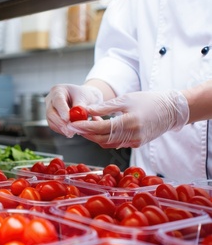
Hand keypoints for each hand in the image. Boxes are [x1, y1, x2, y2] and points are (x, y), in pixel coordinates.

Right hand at [45, 84, 102, 136]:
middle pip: (51, 112)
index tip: (68, 119)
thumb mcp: (85, 98)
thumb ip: (81, 106)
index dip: (62, 110)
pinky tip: (70, 132)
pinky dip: (62, 130)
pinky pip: (54, 126)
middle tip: (70, 132)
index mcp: (58, 90)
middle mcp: (50, 99)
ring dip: (62, 129)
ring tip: (72, 133)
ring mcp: (49, 109)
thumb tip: (77, 116)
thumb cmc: (84, 96)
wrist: (83, 99)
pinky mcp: (51, 118)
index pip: (57, 100)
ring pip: (51, 121)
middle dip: (61, 123)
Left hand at [69, 90, 188, 147]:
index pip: (101, 128)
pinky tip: (100, 127)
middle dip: (86, 133)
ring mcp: (134, 142)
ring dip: (94, 136)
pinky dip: (105, 137)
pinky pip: (115, 143)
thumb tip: (86, 110)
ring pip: (107, 143)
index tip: (71, 124)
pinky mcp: (136, 144)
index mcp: (129, 123)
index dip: (84, 127)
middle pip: (101, 139)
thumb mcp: (125, 100)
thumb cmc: (149, 100)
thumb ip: (104, 107)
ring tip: (86, 124)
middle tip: (74, 126)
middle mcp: (132, 136)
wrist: (172, 110)